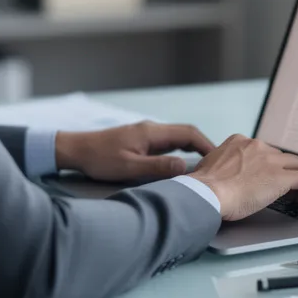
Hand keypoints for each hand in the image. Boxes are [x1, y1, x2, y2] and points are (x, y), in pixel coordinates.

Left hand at [56, 122, 213, 183]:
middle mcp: (152, 129)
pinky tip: (182, 165)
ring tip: (205, 166)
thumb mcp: (130, 168)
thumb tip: (185, 168)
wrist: (77, 150)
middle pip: (186, 133)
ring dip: (192, 149)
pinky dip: (180, 151)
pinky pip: (168, 143)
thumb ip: (158, 168)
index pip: (189, 133)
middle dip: (204, 147)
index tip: (219, 159)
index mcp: (152, 132)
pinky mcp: (140, 140)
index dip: (207, 145)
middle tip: (217, 164)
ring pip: (177, 138)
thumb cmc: (100, 159)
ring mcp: (146, 134)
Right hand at [188, 135, 297, 220]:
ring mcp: (270, 161)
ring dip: (295, 177)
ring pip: (295, 164)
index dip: (266, 163)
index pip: (261, 149)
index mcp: (239, 141)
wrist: (207, 192)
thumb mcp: (208, 164)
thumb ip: (219, 164)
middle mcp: (257, 146)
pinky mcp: (281, 177)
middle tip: (281, 185)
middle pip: (279, 155)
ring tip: (296, 192)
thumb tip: (218, 174)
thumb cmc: (203, 185)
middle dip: (281, 169)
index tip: (265, 174)